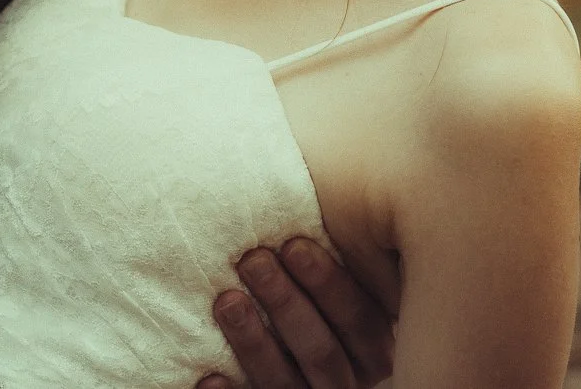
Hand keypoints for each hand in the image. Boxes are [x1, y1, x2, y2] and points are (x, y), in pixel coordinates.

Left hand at [199, 239, 393, 388]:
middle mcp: (347, 379)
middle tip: (253, 260)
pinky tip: (210, 377)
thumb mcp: (329, 282)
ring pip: (286, 382)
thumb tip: (296, 209)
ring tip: (227, 301)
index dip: (328, 282)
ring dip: (254, 343)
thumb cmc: (310, 297)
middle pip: (322, 349)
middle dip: (285, 303)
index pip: (360, 318)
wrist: (287, 345)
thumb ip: (322, 260)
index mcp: (371, 345)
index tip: (293, 243)